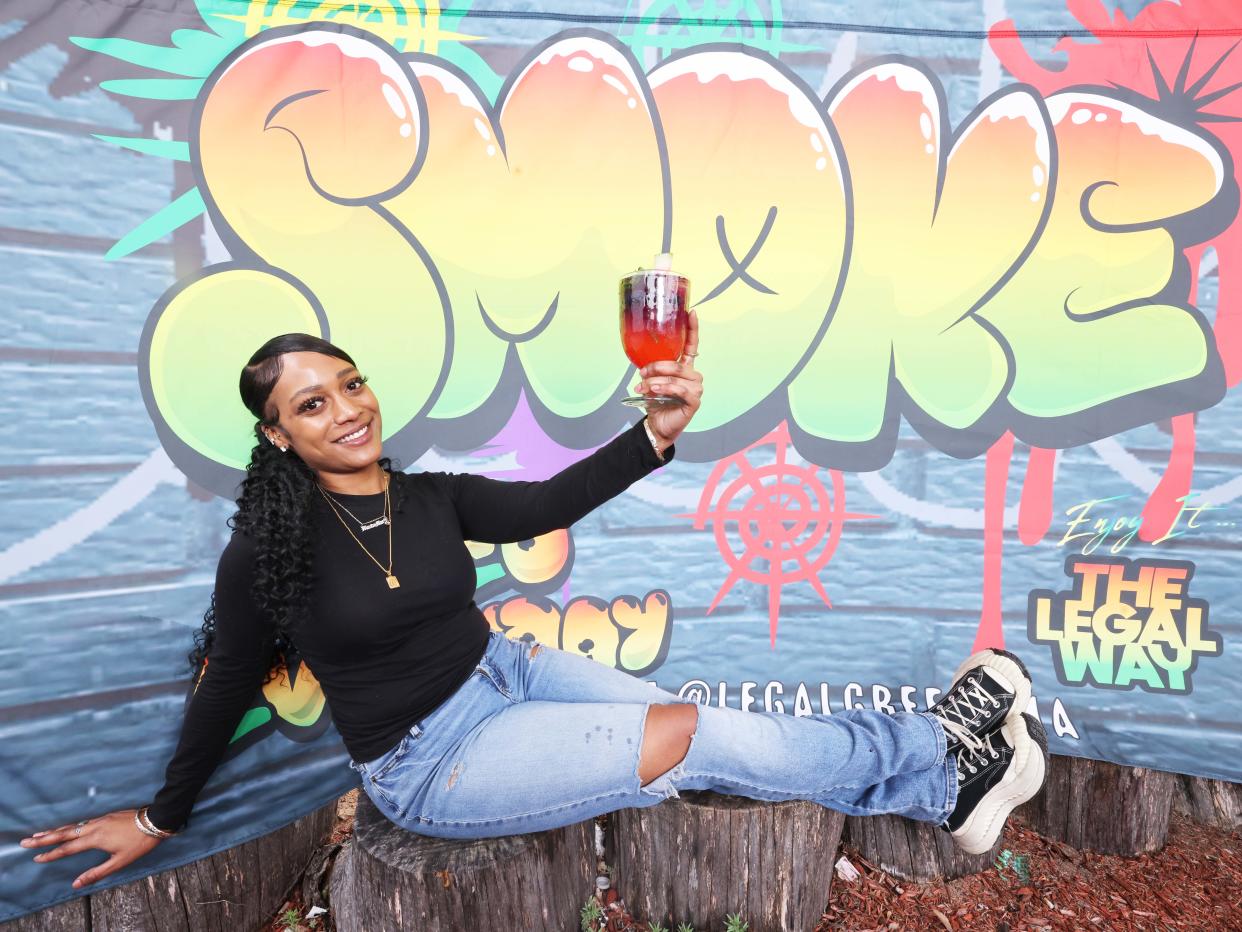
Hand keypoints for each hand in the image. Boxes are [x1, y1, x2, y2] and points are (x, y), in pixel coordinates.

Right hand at [20, 811, 164, 888]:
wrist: (156, 820)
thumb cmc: (140, 843)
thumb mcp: (120, 862)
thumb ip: (97, 873)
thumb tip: (76, 884)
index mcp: (96, 838)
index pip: (68, 848)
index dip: (51, 854)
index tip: (36, 858)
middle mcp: (94, 827)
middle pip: (65, 833)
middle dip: (45, 838)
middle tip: (26, 841)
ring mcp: (100, 819)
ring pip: (73, 826)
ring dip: (55, 830)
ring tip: (40, 834)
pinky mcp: (107, 816)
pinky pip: (83, 822)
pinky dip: (70, 826)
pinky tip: (67, 828)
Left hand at [633, 309, 702, 450]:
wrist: (656, 425)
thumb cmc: (655, 401)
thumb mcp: (650, 380)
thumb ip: (650, 368)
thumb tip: (642, 362)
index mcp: (684, 367)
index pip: (690, 344)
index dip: (692, 328)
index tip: (691, 312)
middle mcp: (693, 375)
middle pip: (677, 363)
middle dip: (657, 366)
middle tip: (642, 372)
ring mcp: (696, 388)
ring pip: (676, 376)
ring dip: (657, 381)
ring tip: (644, 387)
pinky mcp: (694, 401)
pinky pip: (680, 390)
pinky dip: (665, 389)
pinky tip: (655, 391)